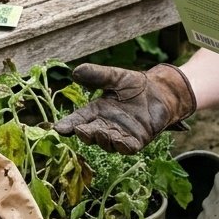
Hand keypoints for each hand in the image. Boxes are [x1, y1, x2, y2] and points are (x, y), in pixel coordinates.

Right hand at [53, 63, 196, 153]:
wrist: (160, 91)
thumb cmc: (134, 85)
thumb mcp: (114, 77)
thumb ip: (97, 76)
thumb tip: (75, 71)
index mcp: (97, 111)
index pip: (79, 120)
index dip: (68, 125)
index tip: (58, 128)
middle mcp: (106, 125)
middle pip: (91, 134)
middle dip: (86, 134)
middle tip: (81, 130)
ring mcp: (121, 135)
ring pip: (108, 142)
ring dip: (103, 139)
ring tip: (100, 132)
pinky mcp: (138, 141)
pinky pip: (128, 147)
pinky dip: (123, 146)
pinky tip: (119, 141)